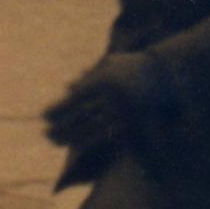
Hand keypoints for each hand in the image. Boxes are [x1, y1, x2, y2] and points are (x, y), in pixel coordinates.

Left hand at [42, 52, 158, 149]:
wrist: (166, 74)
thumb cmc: (134, 65)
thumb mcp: (111, 64)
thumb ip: (89, 76)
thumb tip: (67, 87)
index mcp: (104, 81)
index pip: (74, 99)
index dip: (58, 109)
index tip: (44, 117)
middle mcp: (110, 97)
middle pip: (80, 116)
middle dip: (61, 127)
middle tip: (45, 134)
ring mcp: (121, 111)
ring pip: (90, 128)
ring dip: (70, 137)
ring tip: (55, 141)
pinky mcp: (130, 122)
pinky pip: (106, 134)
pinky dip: (88, 140)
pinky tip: (76, 144)